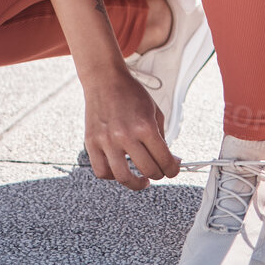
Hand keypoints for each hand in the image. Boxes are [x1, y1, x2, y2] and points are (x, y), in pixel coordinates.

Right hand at [82, 70, 178, 190]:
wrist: (105, 80)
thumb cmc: (130, 93)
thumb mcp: (154, 111)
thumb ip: (162, 137)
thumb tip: (169, 159)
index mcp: (145, 126)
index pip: (164, 160)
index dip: (173, 170)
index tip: (173, 170)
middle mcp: (125, 135)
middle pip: (148, 170)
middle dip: (159, 175)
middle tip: (160, 172)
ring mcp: (107, 141)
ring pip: (123, 177)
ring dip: (136, 184)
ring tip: (141, 181)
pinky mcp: (92, 143)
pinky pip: (102, 171)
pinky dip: (112, 176)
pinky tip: (120, 170)